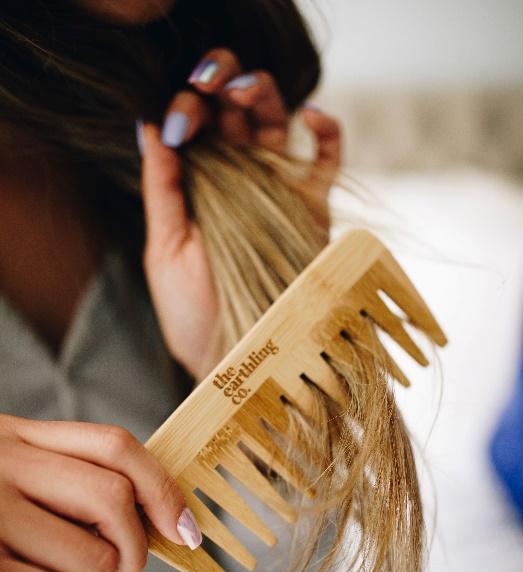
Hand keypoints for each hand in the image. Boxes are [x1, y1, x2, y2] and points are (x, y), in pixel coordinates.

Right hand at [0, 415, 200, 571]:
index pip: (114, 447)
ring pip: (95, 561)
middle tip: (108, 568)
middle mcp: (1, 464)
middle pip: (115, 500)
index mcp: (15, 437)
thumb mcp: (2, 470)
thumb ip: (63, 480)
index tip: (185, 529)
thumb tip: (156, 524)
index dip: (162, 489)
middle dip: (132, 548)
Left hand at [139, 48, 341, 382]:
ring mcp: (277, 192)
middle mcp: (236, 181)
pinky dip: (326, 131)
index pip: (196, 128)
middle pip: (235, 114)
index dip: (190, 106)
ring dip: (266, 95)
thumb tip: (149, 124)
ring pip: (277, 124)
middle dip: (224, 87)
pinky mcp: (314, 209)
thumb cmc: (192, 314)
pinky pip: (326, 160)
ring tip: (248, 90)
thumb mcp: (166, 249)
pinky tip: (311, 114)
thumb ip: (163, 189)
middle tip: (215, 84)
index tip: (183, 115)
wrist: (239, 359)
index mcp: (197, 187)